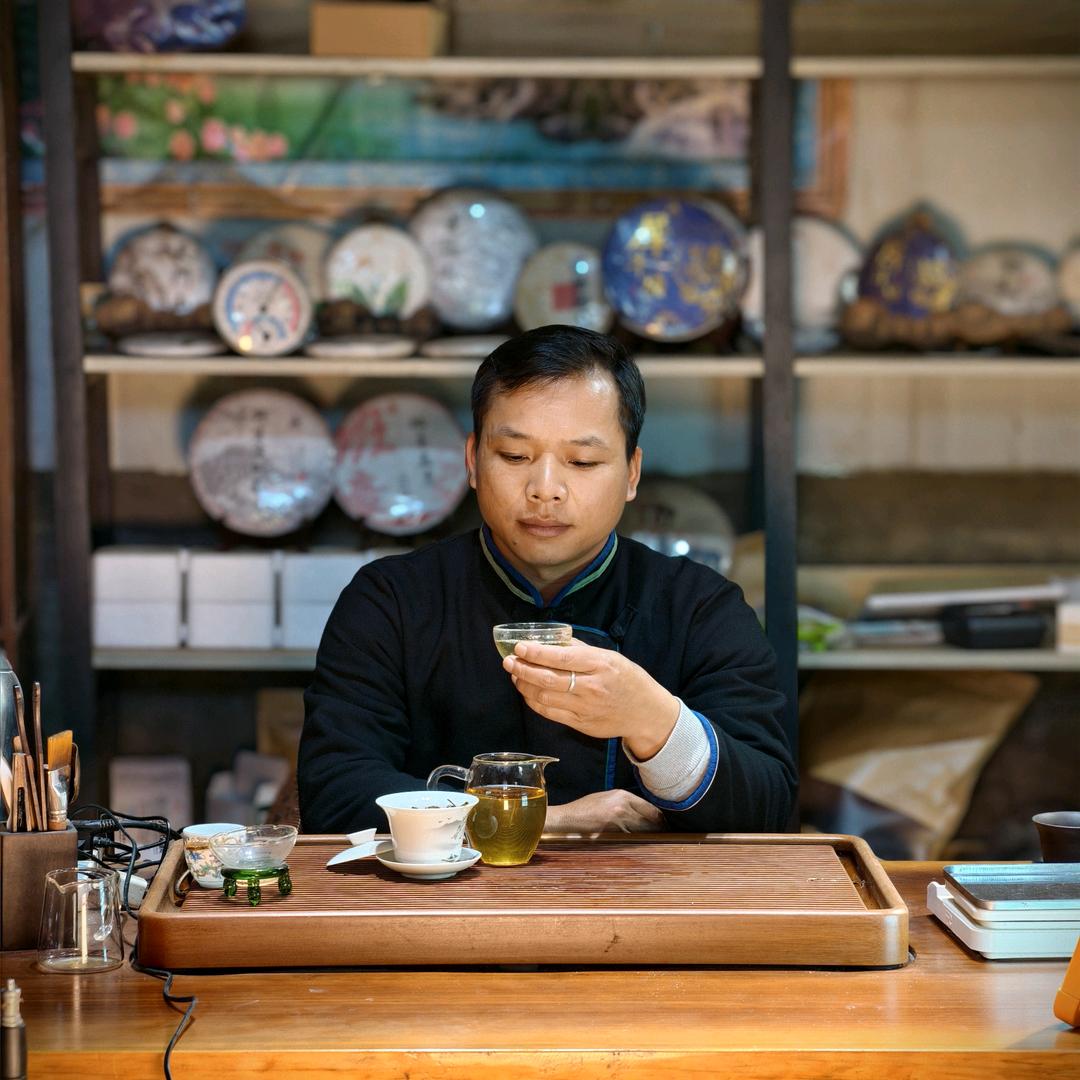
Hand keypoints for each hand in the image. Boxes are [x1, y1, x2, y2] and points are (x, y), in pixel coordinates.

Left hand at [504, 639, 679, 759]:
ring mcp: (585, 708)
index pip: (562, 659)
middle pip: (548, 679)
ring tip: (516, 675)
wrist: (646, 713)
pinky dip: (534, 702)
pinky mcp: (580, 724)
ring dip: (525, 686)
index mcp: (600, 665)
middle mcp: (591, 687)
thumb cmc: (628, 679)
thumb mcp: (610, 657)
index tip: (519, 647)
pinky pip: (550, 713)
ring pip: (545, 698)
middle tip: (509, 661)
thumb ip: (580, 649)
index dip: (536, 653)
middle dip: (523, 669)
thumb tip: (552, 640)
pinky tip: (528, 692)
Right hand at [545, 789, 665, 835]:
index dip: (660, 818)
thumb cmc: (585, 808)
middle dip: (658, 829)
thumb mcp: (606, 797)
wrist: (568, 819)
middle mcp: (622, 806)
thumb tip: (641, 811)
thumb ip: (624, 802)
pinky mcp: (612, 834)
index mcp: (622, 795)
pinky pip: (630, 839)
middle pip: (650, 821)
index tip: (664, 824)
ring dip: (649, 837)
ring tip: (655, 842)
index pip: (650, 808)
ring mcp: (617, 821)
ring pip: (642, 832)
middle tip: (664, 835)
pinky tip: (638, 845)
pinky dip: (636, 842)